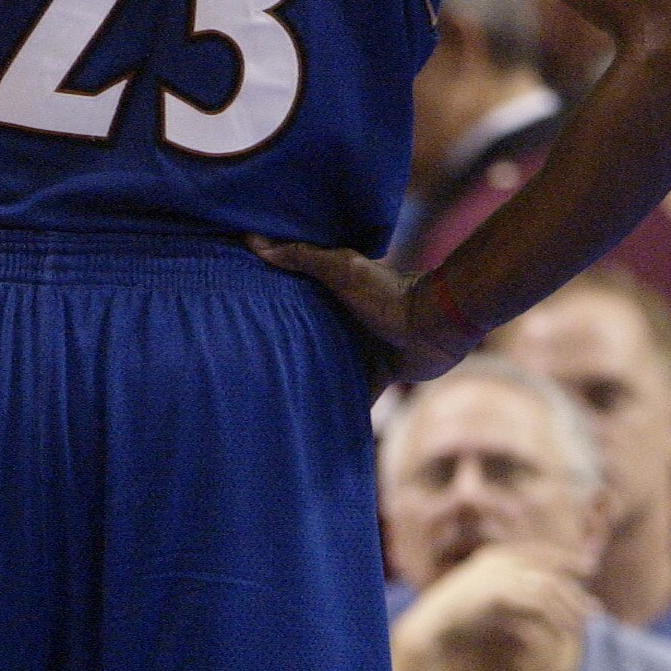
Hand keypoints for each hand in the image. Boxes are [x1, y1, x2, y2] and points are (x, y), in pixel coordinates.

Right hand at [249, 239, 473, 392]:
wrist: (435, 326)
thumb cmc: (389, 294)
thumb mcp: (341, 269)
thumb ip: (302, 257)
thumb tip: (252, 239)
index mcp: (329, 296)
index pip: (290, 301)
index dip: (267, 307)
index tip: (234, 316)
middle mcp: (340, 324)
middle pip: (304, 340)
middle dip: (282, 353)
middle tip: (245, 370)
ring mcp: (358, 351)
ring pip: (324, 371)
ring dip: (307, 385)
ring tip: (272, 403)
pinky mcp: (375, 376)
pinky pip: (352, 398)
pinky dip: (339, 413)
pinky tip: (315, 431)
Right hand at [393, 543, 592, 662]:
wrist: (430, 630)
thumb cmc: (456, 628)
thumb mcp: (490, 621)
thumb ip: (513, 623)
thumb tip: (533, 641)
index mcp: (492, 558)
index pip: (538, 552)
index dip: (565, 558)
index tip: (589, 566)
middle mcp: (497, 561)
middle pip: (547, 572)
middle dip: (574, 591)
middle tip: (596, 611)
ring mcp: (497, 575)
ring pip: (548, 589)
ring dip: (569, 609)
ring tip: (585, 627)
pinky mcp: (500, 593)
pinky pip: (539, 605)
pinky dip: (556, 620)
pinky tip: (567, 634)